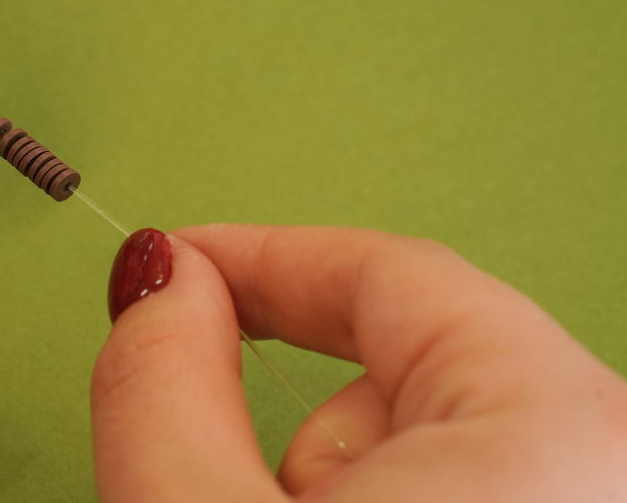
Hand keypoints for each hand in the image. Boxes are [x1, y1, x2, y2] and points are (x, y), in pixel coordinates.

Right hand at [92, 225, 626, 501]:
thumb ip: (161, 386)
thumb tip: (157, 286)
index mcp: (558, 435)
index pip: (385, 273)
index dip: (254, 259)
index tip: (176, 262)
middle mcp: (612, 468)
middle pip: (402, 369)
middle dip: (294, 423)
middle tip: (223, 485)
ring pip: (428, 450)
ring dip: (335, 493)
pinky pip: (466, 495)